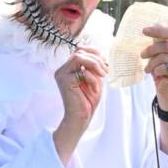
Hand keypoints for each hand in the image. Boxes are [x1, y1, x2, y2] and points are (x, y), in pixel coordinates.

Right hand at [53, 47, 107, 163]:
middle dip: (96, 59)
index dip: (94, 52)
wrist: (81, 117)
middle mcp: (63, 69)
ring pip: (78, 57)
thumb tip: (100, 55)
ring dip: (94, 64)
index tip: (105, 62)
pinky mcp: (64, 81)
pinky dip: (92, 79)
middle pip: (80, 52)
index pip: (80, 50)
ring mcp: (62, 74)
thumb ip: (94, 67)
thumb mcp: (94, 79)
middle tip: (105, 71)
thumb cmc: (87, 100)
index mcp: (69, 68)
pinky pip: (81, 72)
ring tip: (102, 75)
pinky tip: (94, 89)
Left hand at [141, 24, 167, 110]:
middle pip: (166, 45)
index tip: (144, 30)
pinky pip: (164, 68)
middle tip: (142, 54)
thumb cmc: (164, 67)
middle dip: (151, 50)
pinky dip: (157, 71)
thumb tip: (155, 23)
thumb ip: (160, 40)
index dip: (158, 30)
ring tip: (148, 68)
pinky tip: (157, 74)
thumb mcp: (161, 52)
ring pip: (163, 57)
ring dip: (152, 63)